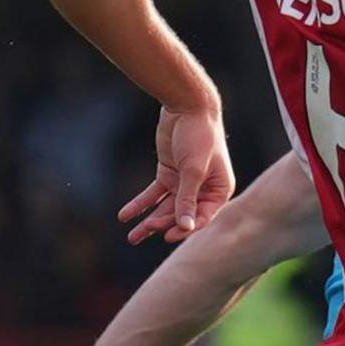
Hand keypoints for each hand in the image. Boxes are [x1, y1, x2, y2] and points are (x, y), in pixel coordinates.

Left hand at [121, 102, 233, 243]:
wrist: (188, 107)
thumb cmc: (200, 137)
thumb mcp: (193, 170)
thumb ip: (187, 199)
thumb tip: (186, 227)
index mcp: (219, 190)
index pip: (202, 217)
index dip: (185, 228)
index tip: (167, 237)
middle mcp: (203, 190)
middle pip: (180, 215)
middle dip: (161, 224)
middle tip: (142, 232)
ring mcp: (184, 183)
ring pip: (165, 208)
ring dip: (149, 221)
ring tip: (131, 238)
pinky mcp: (168, 174)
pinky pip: (153, 195)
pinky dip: (140, 205)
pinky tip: (125, 216)